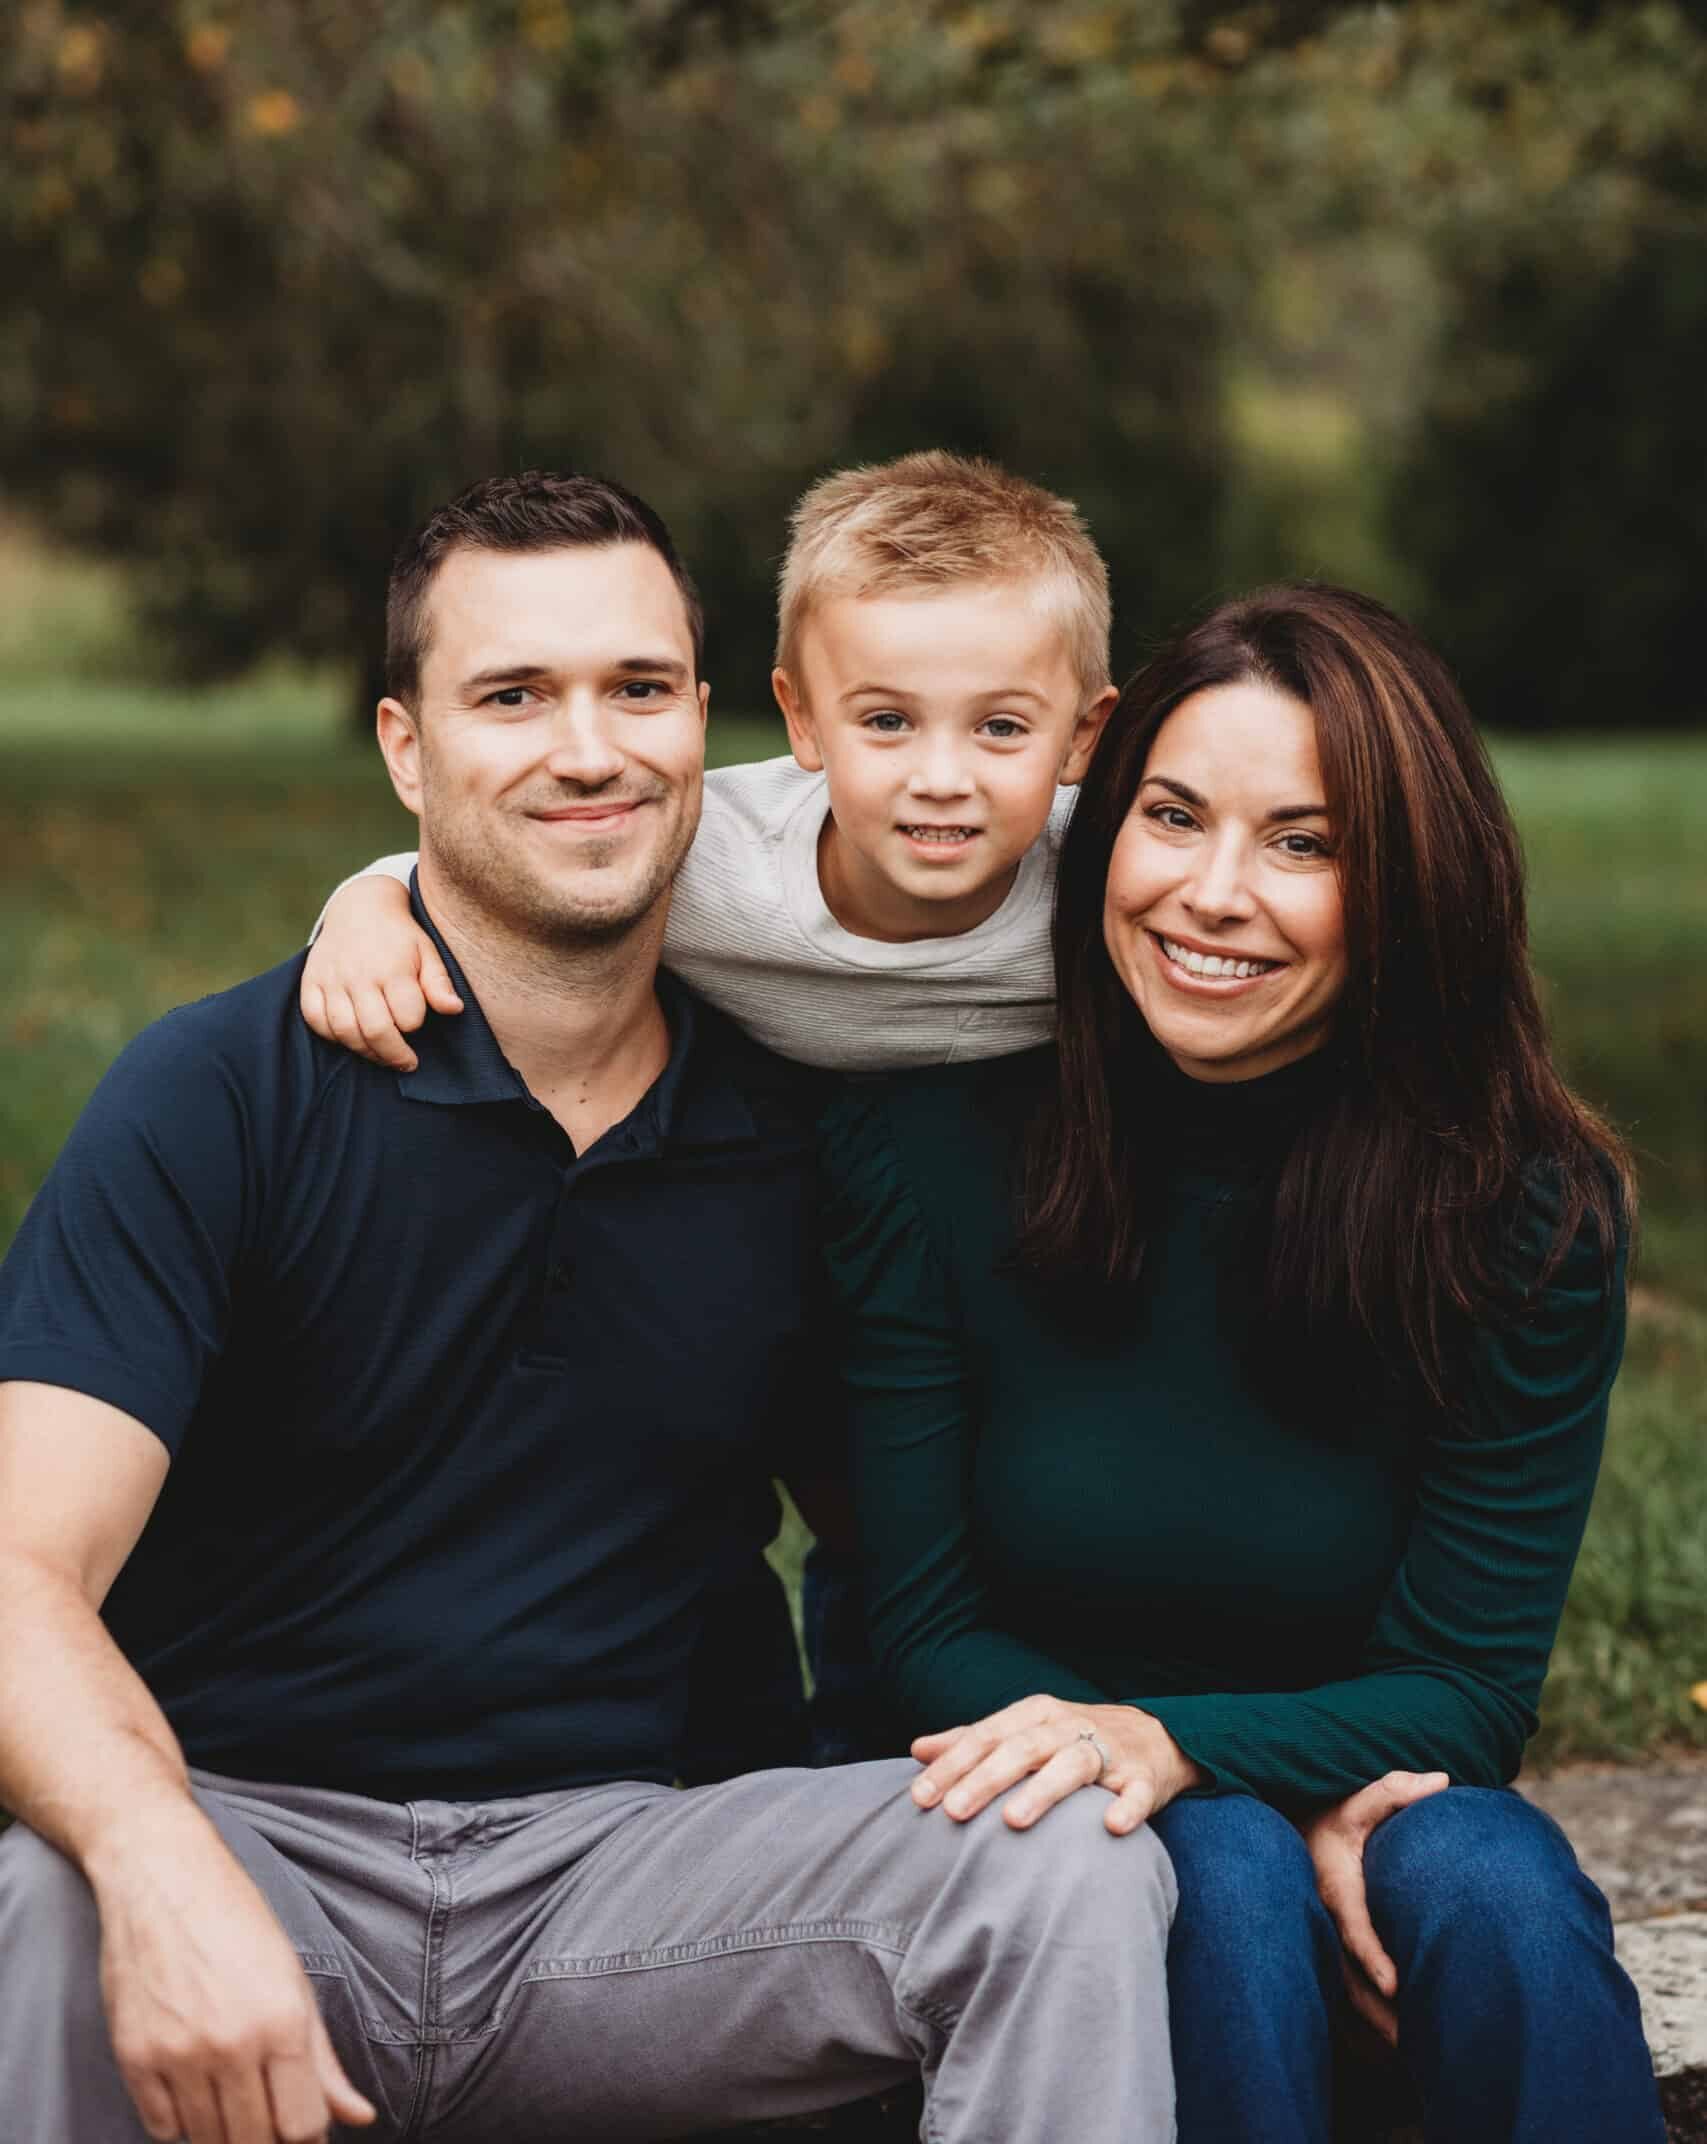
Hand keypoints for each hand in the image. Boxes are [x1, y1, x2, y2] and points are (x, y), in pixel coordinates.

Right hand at [88, 1802, 376, 2143]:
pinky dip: (179, 2123)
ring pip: (206, 2140)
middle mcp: (232, 2045)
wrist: (163, 1879)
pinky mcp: (134, 2058)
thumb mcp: (294, 1980)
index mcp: (283, 2022)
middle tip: (265, 2109)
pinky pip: (160, 2128)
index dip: (306, 2135)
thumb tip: (360, 2117)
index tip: (301, 2124)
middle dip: (266, 2138)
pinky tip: (194, 2091)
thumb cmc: (237, 1921)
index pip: (301, 2126)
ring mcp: (178, 2055)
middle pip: (253, 2143)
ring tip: (232, 2098)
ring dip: (223, 2133)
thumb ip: (324, 2060)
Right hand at [300, 878, 460, 1071]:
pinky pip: (315, 1020)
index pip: (408, 1017)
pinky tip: (351, 1037)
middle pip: (376, 1031)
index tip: (417, 1024)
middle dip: (394, 1055)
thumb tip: (454, 1010)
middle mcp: (359, 976)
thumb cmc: (400, 937)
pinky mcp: (311, 982)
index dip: (415, 1025)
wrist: (359, 907)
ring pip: (344, 1031)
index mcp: (393, 969)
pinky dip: (332, 1036)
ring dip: (365, 1051)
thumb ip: (439, 984)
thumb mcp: (427, 953)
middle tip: (406, 1063)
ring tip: (381, 1055)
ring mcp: (332, 980)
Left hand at [909, 1694, 1203, 1835]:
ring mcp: (1107, 1751)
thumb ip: (972, 1741)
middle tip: (952, 1811)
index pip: (986, 1736)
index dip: (952, 1765)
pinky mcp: (1142, 1778)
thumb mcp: (1022, 1732)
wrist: (1152, 1736)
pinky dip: (1126, 1807)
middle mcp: (1067, 1727)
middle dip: (985, 1779)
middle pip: (1022, 1749)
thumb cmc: (1070, 1739)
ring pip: (1073, 1765)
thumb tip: (918, 1750)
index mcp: (1034, 1715)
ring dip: (1044, 1791)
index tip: (919, 1797)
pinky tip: (1111, 1826)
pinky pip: (1135, 1792)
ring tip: (1013, 1821)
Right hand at [1299, 1768, 1449, 2046]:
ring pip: (1344, 1990)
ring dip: (1372, 2023)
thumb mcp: (1355, 1798)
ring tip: (1407, 2054)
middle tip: (1413, 2044)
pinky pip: (1339, 1992)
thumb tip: (1442, 1781)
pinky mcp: (1322, 1950)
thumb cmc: (1328, 1814)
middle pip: (1349, 1974)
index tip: (1396, 1985)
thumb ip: (1394, 1789)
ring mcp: (1320, 1938)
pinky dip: (1359, 2022)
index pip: (1354, 1925)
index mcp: (1335, 1886)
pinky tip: (1385, 2044)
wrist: (1286, 1828)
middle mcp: (1324, 1918)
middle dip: (1379, 2012)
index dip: (1373, 1956)